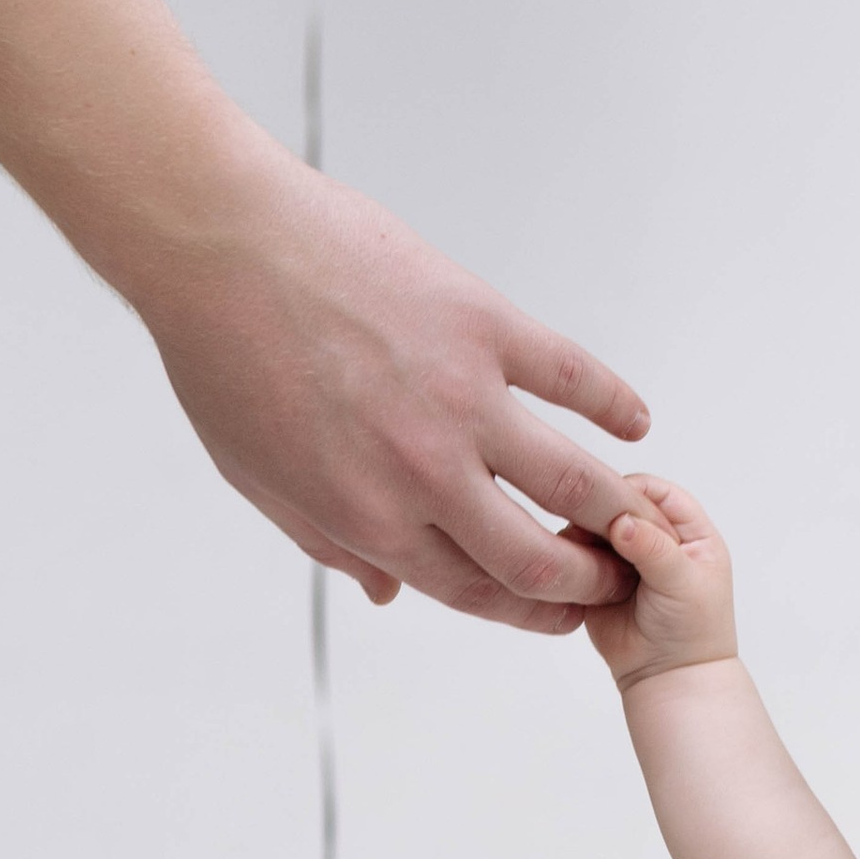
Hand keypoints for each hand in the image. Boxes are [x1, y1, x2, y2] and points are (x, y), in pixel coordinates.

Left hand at [139, 148, 651, 631]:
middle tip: (616, 577)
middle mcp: (424, 472)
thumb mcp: (257, 475)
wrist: (219, 243)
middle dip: (589, 582)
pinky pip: (572, 376)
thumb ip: (328, 541)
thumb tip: (384, 594)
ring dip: (619, 510)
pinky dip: (614, 404)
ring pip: (572, 481)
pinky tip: (634, 422)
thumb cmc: (222, 355)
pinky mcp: (483, 325)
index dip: (528, 614)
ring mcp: (461, 398)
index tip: (564, 615)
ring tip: (639, 516)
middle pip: (535, 556)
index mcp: (367, 516)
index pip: (473, 591)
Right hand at [585, 475, 739, 689]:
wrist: (668, 678)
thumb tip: (621, 520)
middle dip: (602, 514)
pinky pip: (576, 554)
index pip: (659, 492)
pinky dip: (569, 555)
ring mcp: (624, 557)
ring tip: (583, 558)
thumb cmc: (693, 633)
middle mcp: (656, 539)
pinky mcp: (596, 576)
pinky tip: (571, 568)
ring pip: (593, 526)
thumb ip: (655, 548)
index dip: (634, 492)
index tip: (611, 502)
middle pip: (620, 504)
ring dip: (582, 534)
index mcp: (690, 533)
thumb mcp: (684, 584)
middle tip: (589, 531)